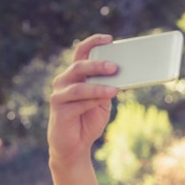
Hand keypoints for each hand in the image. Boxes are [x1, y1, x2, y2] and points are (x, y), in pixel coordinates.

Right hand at [48, 34, 118, 166]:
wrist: (75, 145)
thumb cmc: (89, 120)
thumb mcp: (103, 101)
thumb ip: (109, 87)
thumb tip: (125, 75)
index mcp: (75, 75)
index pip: (81, 53)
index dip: (93, 43)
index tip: (109, 38)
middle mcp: (64, 81)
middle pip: (80, 66)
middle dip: (98, 65)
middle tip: (116, 67)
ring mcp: (59, 95)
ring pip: (79, 86)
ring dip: (98, 86)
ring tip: (114, 89)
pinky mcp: (59, 110)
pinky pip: (78, 103)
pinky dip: (93, 100)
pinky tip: (106, 98)